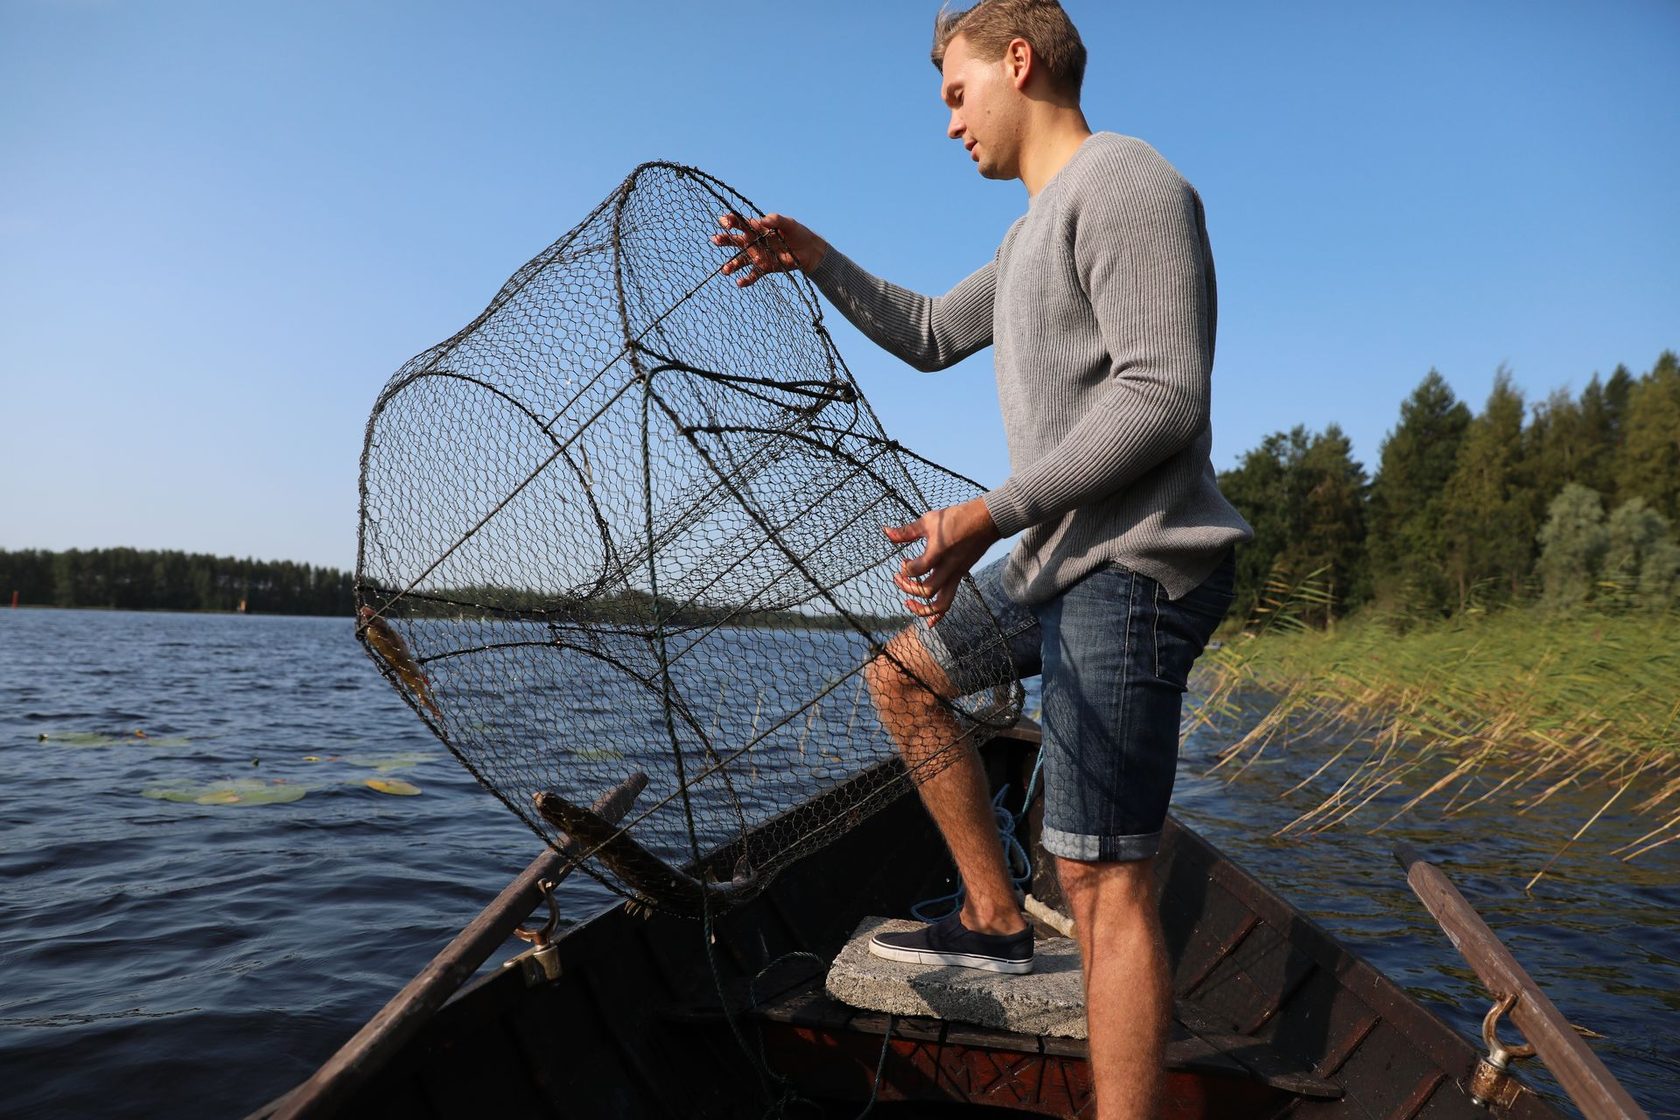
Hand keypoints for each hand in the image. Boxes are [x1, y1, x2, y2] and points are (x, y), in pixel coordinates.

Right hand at [711, 212, 827, 286]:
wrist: (809, 251)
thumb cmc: (798, 233)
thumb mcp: (788, 224)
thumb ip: (776, 220)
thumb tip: (763, 219)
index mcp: (758, 228)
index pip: (741, 224)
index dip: (731, 221)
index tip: (725, 222)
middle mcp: (754, 242)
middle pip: (736, 241)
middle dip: (724, 240)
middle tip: (715, 240)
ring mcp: (758, 256)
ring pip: (740, 260)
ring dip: (732, 265)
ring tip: (726, 270)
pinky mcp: (764, 268)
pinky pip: (752, 275)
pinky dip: (746, 280)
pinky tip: (740, 282)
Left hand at [884, 497, 1000, 625]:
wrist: (986, 520)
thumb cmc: (958, 517)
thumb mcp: (929, 520)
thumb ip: (907, 531)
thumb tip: (886, 532)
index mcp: (938, 553)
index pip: (916, 570)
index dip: (905, 570)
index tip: (903, 562)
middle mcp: (948, 568)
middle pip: (927, 591)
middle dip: (908, 588)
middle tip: (898, 579)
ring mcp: (956, 574)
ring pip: (941, 604)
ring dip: (923, 609)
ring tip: (909, 604)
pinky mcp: (961, 576)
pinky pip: (950, 600)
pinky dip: (939, 615)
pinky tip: (929, 623)